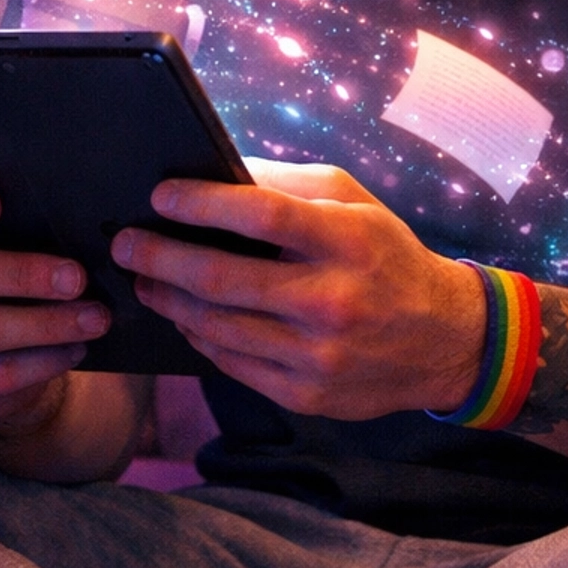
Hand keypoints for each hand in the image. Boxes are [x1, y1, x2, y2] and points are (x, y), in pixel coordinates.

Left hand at [111, 159, 486, 416]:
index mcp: (347, 241)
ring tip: (144, 278)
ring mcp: (317, 355)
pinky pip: (231, 364)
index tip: (159, 195)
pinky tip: (184, 315)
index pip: (261, 215)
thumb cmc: (386, 257)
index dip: (201, 203)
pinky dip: (199, 336)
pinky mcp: (306, 395)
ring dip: (169, 299)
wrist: (444, 340)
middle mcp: (332, 300)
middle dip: (160, 258)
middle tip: (124, 243)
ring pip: (217, 327)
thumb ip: (288, 185)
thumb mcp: (355, 205)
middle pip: (222, 278)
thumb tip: (217, 173)